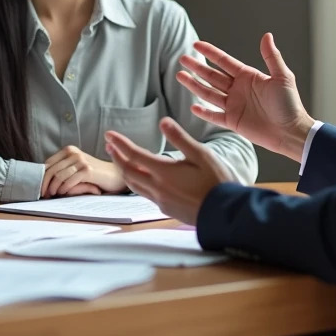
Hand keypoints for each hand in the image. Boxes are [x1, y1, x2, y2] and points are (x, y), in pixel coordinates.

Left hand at [40, 146, 125, 197]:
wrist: (114, 175)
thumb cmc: (94, 174)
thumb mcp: (76, 168)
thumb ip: (63, 169)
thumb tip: (43, 179)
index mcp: (69, 150)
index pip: (48, 164)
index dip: (42, 177)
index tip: (40, 189)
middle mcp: (74, 153)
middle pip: (51, 170)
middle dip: (45, 184)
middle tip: (44, 195)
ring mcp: (81, 160)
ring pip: (59, 176)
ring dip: (53, 188)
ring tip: (53, 195)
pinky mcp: (88, 170)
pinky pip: (69, 181)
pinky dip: (64, 188)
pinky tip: (63, 193)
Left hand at [104, 118, 233, 224]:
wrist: (226, 214)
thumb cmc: (216, 182)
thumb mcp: (201, 154)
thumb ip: (180, 138)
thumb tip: (163, 122)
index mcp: (163, 172)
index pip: (134, 155)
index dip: (120, 143)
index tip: (109, 134)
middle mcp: (157, 187)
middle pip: (128, 172)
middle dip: (117, 157)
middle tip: (110, 146)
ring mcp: (161, 200)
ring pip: (134, 185)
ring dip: (124, 171)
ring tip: (120, 161)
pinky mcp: (167, 209)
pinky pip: (145, 194)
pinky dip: (137, 183)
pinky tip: (142, 179)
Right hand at [177, 33, 313, 161]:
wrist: (290, 132)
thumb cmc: (290, 104)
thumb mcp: (282, 77)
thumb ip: (272, 57)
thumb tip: (267, 36)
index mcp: (247, 77)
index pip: (224, 62)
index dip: (210, 53)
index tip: (196, 44)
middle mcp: (238, 89)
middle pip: (212, 76)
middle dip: (197, 67)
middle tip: (182, 59)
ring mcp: (234, 106)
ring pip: (208, 93)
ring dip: (194, 85)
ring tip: (180, 75)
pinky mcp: (233, 122)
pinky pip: (214, 116)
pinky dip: (203, 112)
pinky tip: (193, 106)